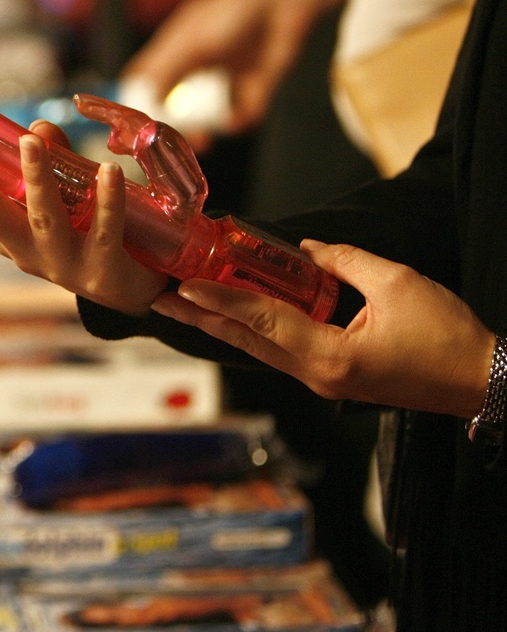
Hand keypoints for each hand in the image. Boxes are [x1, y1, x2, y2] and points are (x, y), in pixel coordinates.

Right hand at [0, 121, 168, 315]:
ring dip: (37, 179)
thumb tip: (38, 126)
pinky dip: (107, 201)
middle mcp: (24, 249)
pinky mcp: (101, 270)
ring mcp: (61, 263)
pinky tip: (106, 170)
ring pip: (44, 219)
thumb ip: (50, 162)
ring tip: (30, 140)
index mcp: (5, 232)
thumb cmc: (88, 233)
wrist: (132, 293)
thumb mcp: (60, 198)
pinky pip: (104, 230)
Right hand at [121, 0, 350, 134]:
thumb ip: (164, 71)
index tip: (137, 126)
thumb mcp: (191, 41)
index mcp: (175, 52)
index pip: (147, 83)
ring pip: (207, 116)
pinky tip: (237, 119)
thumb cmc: (232, 11)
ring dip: (204, 130)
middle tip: (172, 141)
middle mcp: (196, 68)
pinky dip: (238, 121)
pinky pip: (241, 114)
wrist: (286, 0)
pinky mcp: (252, 88)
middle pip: (176, 106)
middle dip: (173, 126)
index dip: (140, 104)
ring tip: (204, 141)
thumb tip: (142, 100)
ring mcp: (224, 79)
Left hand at [151, 239, 494, 416]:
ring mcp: (322, 381)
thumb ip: (346, 262)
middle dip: (200, 319)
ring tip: (183, 307)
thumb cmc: (450, 337)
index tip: (181, 287)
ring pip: (258, 349)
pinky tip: (235, 317)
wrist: (483, 381)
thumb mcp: (399, 283)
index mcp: (330, 356)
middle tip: (158, 302)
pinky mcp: (333, 378)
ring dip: (221, 325)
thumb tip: (306, 250)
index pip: (262, 320)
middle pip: (246, 341)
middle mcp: (316, 375)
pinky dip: (253, 331)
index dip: (220, 300)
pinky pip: (281, 351)